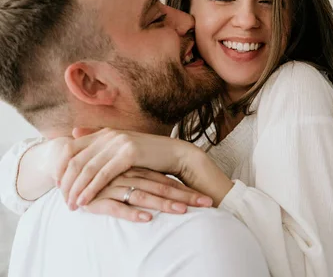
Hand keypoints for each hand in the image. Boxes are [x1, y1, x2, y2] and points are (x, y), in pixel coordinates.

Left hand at [57, 128, 201, 209]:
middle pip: (76, 160)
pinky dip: (91, 189)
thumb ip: (100, 141)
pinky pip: (102, 175)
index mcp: (105, 133)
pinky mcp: (128, 153)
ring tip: (71, 205)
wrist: (177, 155)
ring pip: (87, 169)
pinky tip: (85, 201)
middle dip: (66, 182)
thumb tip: (74, 131)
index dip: (62, 169)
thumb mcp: (123, 147)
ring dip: (76, 189)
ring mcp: (119, 142)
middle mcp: (109, 135)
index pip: (72, 149)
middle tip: (62, 200)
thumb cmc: (150, 155)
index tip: (57, 187)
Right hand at [83, 168, 212, 221]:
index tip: (207, 199)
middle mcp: (129, 177)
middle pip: (161, 188)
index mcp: (138, 172)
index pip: (167, 181)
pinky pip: (116, 207)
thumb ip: (145, 179)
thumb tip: (170, 191)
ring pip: (143, 196)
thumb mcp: (126, 177)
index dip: (187, 190)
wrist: (67, 170)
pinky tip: (147, 218)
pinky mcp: (97, 199)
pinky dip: (131, 213)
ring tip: (182, 211)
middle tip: (206, 204)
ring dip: (164, 204)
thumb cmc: (102, 179)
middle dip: (185, 197)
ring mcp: (114, 187)